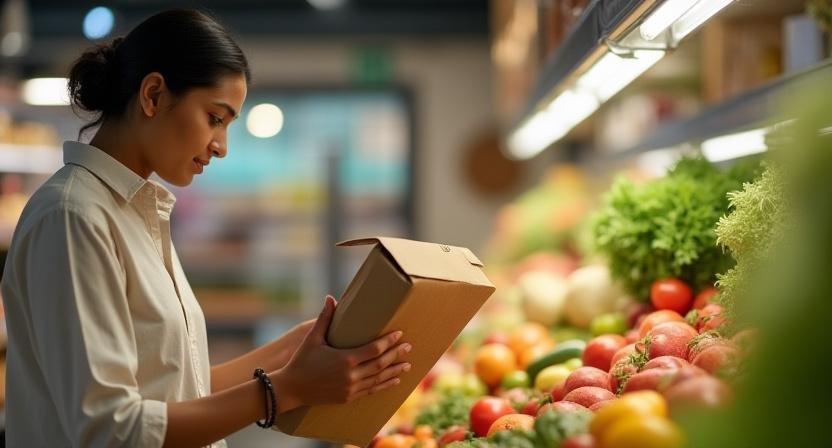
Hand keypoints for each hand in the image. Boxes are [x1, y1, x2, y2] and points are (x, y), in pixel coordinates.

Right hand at [274, 296, 411, 409]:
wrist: (291, 389)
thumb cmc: (301, 361)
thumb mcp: (312, 338)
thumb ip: (324, 318)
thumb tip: (330, 298)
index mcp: (344, 359)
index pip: (373, 349)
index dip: (388, 342)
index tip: (399, 334)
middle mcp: (351, 375)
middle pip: (380, 364)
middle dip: (396, 354)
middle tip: (408, 346)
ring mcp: (351, 388)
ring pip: (378, 379)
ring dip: (394, 371)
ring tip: (408, 364)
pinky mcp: (349, 397)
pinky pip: (372, 390)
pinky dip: (384, 385)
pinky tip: (395, 380)